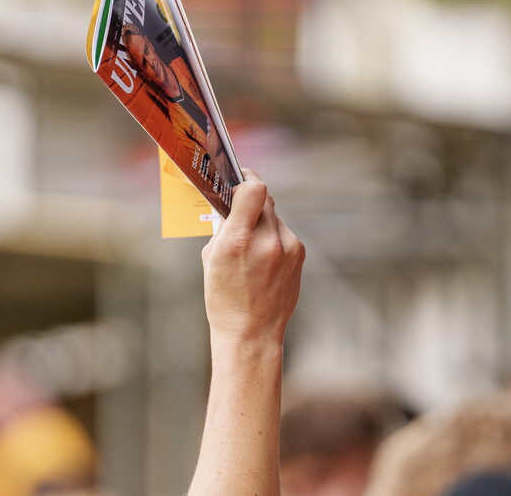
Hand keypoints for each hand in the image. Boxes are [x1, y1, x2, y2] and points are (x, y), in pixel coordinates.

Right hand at [201, 169, 304, 345]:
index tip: (239, 177)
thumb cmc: (224, 298)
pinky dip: (272, 237)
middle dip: (251, 200)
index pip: (253, 189)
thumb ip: (223, 226)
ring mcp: (288, 249)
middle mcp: (267, 242)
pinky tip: (263, 258)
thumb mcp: (211, 258)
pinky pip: (284, 233)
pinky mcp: (299, 256)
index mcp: (237, 241)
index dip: (246, 178)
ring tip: (250, 244)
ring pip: (274, 216)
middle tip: (239, 206)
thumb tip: (231, 202)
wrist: (251, 332)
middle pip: (265, 198)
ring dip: (262, 221)